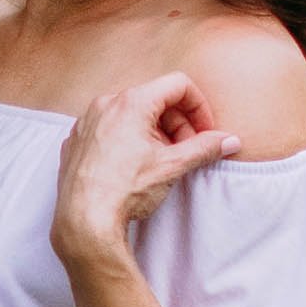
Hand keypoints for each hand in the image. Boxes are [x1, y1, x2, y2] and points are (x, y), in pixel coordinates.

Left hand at [50, 72, 240, 264]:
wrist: (83, 221)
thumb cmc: (125, 190)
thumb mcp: (173, 166)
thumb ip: (205, 148)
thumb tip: (229, 141)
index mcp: (131, 102)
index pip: (178, 85)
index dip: (199, 107)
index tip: (204, 133)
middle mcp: (105, 104)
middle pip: (154, 99)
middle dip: (177, 124)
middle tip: (186, 152)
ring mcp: (86, 122)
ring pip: (131, 115)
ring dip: (154, 133)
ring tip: (160, 162)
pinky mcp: (75, 141)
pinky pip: (109, 129)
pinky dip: (127, 141)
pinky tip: (133, 168)